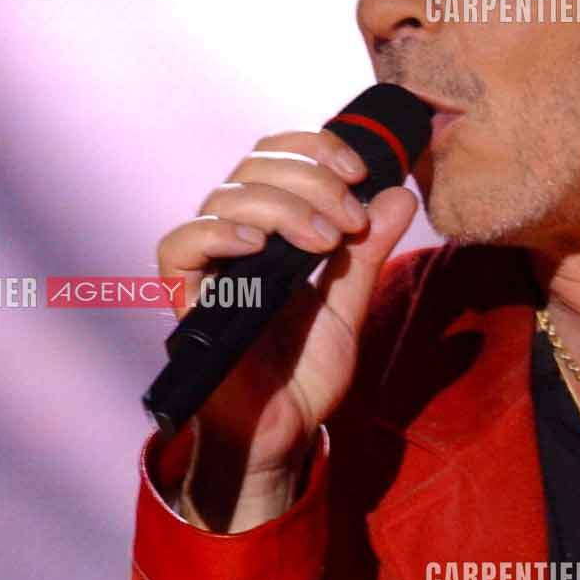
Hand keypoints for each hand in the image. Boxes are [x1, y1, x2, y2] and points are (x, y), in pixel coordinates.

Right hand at [156, 126, 417, 482]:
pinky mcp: (186, 300)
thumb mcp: (349, 303)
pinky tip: (259, 245)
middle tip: (349, 221)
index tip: (361, 171)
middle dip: (311, 180)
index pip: (276, 157)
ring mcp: (208, 266)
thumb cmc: (306, 373)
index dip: (315, 148)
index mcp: (269, 230)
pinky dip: (218, 234)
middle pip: (251, 167)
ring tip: (324, 240)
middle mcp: (233, 239)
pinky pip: (179, 246)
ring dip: (282, 206)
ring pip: (223, 197)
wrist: (285, 431)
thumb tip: (400, 192)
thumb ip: (369, 251)